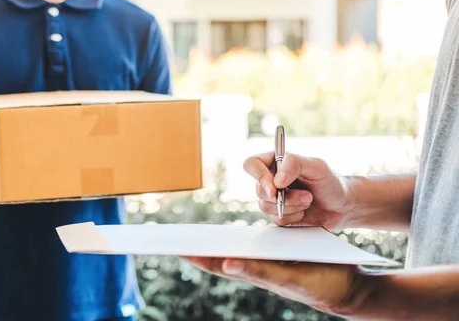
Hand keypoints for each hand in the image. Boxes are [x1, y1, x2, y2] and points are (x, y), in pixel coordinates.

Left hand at [181, 256, 372, 317]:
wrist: (349, 288)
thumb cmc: (323, 285)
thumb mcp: (291, 277)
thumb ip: (260, 271)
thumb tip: (226, 263)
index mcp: (256, 272)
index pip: (217, 264)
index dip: (195, 256)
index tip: (174, 247)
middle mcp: (257, 268)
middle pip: (220, 258)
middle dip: (197, 249)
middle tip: (175, 237)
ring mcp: (266, 264)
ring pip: (233, 253)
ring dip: (213, 244)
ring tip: (194, 235)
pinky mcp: (278, 258)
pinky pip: (250, 249)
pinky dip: (235, 242)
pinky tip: (230, 237)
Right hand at [243, 152, 348, 229]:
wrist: (342, 206)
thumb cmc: (331, 182)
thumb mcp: (318, 166)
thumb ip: (295, 164)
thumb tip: (276, 180)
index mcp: (276, 163)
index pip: (252, 165)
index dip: (258, 176)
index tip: (274, 187)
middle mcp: (271, 180)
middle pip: (259, 190)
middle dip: (285, 197)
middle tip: (306, 196)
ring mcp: (274, 199)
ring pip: (266, 206)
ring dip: (291, 206)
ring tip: (309, 200)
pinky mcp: (279, 215)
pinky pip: (276, 220)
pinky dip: (293, 217)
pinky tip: (304, 211)